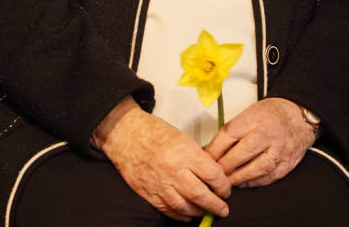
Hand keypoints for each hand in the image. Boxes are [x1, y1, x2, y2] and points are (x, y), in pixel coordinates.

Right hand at [93, 97, 230, 221]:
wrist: (123, 132)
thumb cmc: (151, 131)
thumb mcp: (180, 136)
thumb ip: (196, 157)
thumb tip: (213, 176)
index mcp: (183, 151)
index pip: (213, 175)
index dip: (223, 186)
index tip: (225, 189)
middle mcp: (172, 168)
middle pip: (201, 195)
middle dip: (216, 206)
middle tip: (222, 208)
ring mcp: (158, 182)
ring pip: (185, 207)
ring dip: (199, 212)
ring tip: (205, 211)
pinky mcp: (147, 191)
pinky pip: (167, 209)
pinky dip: (180, 215)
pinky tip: (186, 214)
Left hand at [204, 98, 314, 186]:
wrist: (298, 116)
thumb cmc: (271, 114)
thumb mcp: (248, 113)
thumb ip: (233, 130)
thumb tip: (212, 148)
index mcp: (253, 119)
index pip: (229, 135)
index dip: (215, 149)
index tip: (206, 158)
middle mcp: (267, 134)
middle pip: (242, 153)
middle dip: (225, 166)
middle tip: (214, 173)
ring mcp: (279, 150)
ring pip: (256, 168)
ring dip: (239, 177)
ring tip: (227, 181)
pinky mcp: (287, 163)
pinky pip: (269, 177)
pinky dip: (254, 182)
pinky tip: (244, 183)